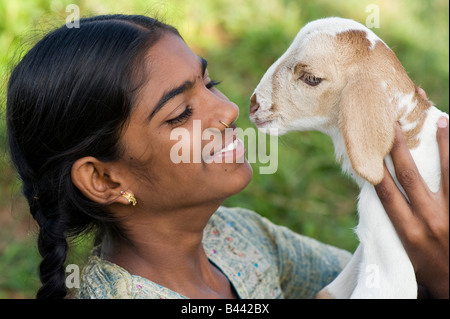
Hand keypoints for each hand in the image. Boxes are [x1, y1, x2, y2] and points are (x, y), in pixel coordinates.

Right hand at [375, 117, 448, 298]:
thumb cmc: (427, 269)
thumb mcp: (404, 250)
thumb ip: (395, 222)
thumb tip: (382, 195)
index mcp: (408, 231)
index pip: (386, 193)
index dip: (376, 168)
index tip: (369, 146)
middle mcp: (430, 220)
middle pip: (411, 176)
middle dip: (401, 147)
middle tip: (394, 122)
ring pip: (449, 172)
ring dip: (444, 145)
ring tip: (440, 120)